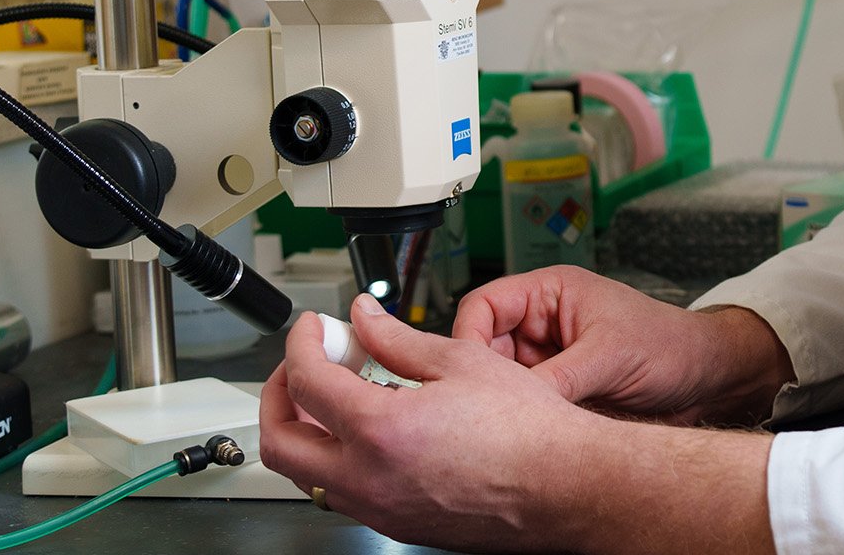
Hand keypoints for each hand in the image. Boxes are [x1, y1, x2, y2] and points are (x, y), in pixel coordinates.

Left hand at [258, 295, 598, 550]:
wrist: (565, 486)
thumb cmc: (528, 431)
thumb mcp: (459, 361)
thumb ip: (396, 339)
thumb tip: (364, 318)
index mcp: (381, 431)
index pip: (306, 382)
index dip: (301, 344)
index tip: (313, 329)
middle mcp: (370, 480)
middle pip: (281, 443)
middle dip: (278, 396)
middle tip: (303, 366)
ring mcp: (381, 510)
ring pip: (307, 476)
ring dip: (307, 430)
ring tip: (339, 394)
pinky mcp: (397, 525)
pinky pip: (344, 493)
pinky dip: (339, 457)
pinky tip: (372, 428)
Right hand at [453, 265, 791, 424]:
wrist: (708, 384)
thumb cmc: (671, 346)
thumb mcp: (608, 356)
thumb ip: (555, 378)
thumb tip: (509, 403)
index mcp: (549, 294)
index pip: (483, 307)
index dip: (468, 338)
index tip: (469, 373)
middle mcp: (543, 327)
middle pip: (484, 350)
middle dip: (485, 378)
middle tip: (488, 408)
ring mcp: (550, 363)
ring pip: (501, 384)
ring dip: (505, 403)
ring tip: (510, 425)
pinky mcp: (560, 396)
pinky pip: (525, 408)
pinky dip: (524, 422)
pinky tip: (528, 437)